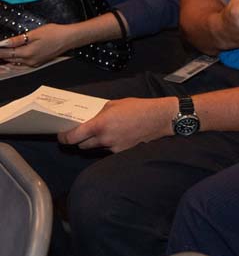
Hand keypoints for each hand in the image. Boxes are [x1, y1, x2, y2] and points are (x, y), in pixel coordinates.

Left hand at [0, 23, 79, 66]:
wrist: (70, 38)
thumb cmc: (55, 33)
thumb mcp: (35, 33)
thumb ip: (18, 39)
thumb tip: (4, 43)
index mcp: (27, 53)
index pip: (6, 53)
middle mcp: (29, 61)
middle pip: (9, 59)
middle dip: (1, 56)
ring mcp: (34, 63)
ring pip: (14, 63)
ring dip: (6, 59)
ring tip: (1, 57)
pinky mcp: (38, 62)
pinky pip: (22, 64)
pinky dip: (14, 61)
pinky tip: (11, 58)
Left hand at [59, 96, 176, 151]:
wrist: (160, 118)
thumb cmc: (139, 108)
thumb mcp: (115, 104)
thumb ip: (99, 113)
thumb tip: (90, 118)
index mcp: (100, 124)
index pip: (72, 137)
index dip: (63, 137)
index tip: (62, 135)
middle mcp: (104, 138)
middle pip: (81, 145)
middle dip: (78, 140)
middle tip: (80, 133)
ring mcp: (113, 147)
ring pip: (95, 148)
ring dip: (94, 142)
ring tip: (102, 132)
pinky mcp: (122, 151)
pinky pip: (108, 149)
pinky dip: (108, 144)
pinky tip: (116, 135)